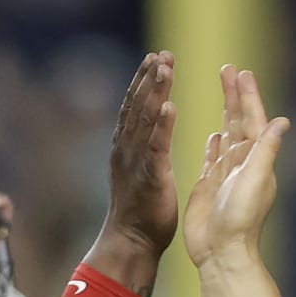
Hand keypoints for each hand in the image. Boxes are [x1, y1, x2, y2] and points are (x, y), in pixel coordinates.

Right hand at [102, 50, 178, 254]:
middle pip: (137, 106)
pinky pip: (156, 147)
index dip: (143, 82)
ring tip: (165, 67)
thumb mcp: (140, 172)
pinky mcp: (150, 177)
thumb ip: (145, 149)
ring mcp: (136, 162)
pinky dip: (161, 125)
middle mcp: (127, 150)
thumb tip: (152, 130)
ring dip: (155, 91)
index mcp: (127, 148)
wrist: (131, 242)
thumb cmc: (140, 212)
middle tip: (162, 53)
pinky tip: (169, 106)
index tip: (155, 58)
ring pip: (145, 120)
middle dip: (149, 78)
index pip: (134, 107)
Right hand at [184, 65, 290, 270]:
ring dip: (226, 113)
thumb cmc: (239, 220)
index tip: (242, 72)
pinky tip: (215, 134)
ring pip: (227, 134)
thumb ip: (266, 150)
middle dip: (235, 95)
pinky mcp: (210, 186)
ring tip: (223, 92)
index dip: (248, 96)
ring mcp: (226, 175)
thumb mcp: (255, 181)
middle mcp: (243, 164)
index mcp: (256, 160)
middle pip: (239, 121)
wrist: (222, 253)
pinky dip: (215, 143)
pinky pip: (214, 157)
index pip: (253, 120)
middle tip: (228, 69)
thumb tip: (282, 121)